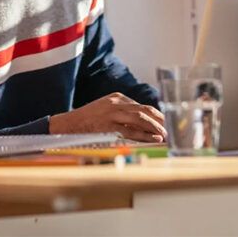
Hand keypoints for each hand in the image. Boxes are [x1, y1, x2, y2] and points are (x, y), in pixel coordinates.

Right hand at [49, 92, 166, 142]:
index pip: (141, 106)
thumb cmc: (87, 121)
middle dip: (159, 120)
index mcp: (116, 98)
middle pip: (144, 110)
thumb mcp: (104, 109)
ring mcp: (112, 114)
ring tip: (165, 135)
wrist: (67, 125)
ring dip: (155, 127)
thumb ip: (121, 112)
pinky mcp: (109, 126)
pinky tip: (154, 139)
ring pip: (140, 118)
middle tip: (170, 128)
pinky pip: (131, 131)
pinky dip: (145, 135)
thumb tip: (141, 122)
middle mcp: (116, 103)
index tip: (164, 123)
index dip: (155, 115)